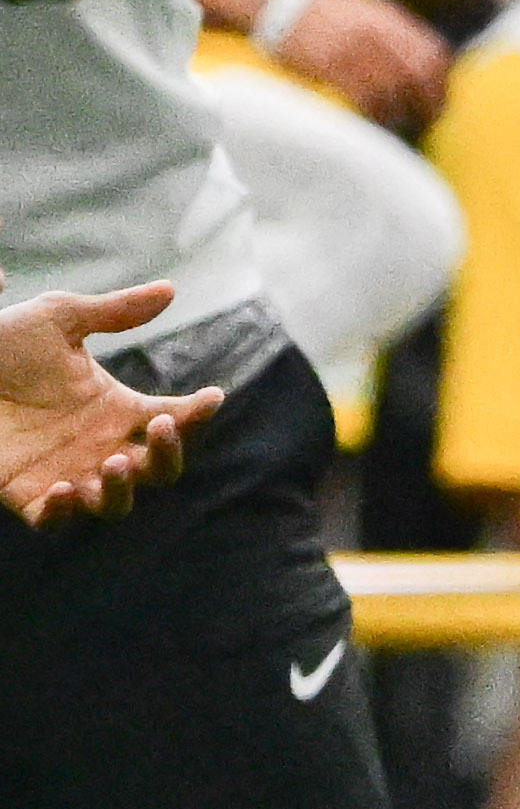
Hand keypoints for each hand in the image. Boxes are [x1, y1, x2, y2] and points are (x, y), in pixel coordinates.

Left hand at [0, 284, 224, 525]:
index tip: (210, 396)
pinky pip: (54, 519)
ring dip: (125, 488)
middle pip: (158, 468)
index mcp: (117, 410)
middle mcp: (102, 447)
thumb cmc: (2, 343)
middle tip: (161, 426)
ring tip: (117, 462)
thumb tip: (170, 290)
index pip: (175, 418)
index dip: (198, 411)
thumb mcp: (58, 318)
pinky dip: (65, 511)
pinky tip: (66, 487)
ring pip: (114, 503)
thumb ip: (114, 311)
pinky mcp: (27, 493)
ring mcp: (68, 473)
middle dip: (169, 453)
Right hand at [262, 0, 454, 133]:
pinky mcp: (330, 63)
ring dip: (402, 113)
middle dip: (428, 103)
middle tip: (426, 123)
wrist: (277, 7)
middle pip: (419, 74)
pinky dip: (376, 113)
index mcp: (389, 18)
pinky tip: (377, 123)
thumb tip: (426, 61)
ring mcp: (354, 47)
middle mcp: (376, 31)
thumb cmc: (325, 14)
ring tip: (402, 127)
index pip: (433, 53)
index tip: (439, 102)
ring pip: (394, 88)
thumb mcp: (366, 9)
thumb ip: (395, 30)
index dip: (441, 82)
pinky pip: (364, 96)